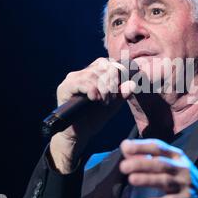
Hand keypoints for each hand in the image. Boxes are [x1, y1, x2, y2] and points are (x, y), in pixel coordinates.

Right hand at [50, 57, 135, 172]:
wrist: (79, 134)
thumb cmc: (95, 118)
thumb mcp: (113, 104)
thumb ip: (122, 93)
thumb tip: (133, 83)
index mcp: (91, 74)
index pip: (106, 62)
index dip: (116, 72)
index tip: (119, 88)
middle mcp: (80, 74)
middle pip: (101, 67)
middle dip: (111, 82)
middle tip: (112, 98)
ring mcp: (71, 80)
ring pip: (92, 75)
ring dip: (103, 89)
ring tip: (104, 102)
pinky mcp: (64, 88)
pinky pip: (80, 83)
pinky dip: (91, 90)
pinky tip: (95, 99)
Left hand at [119, 139, 197, 197]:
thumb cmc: (181, 178)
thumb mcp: (169, 164)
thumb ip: (148, 158)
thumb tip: (126, 150)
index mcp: (175, 155)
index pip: (158, 147)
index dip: (141, 146)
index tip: (125, 147)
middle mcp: (181, 167)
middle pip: (160, 163)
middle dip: (141, 163)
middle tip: (123, 166)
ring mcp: (184, 183)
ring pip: (165, 180)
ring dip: (148, 179)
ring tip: (132, 179)